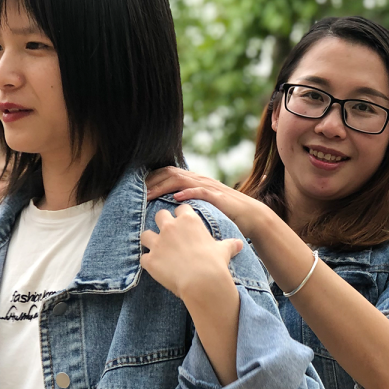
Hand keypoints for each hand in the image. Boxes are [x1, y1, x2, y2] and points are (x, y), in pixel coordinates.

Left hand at [140, 206, 243, 301]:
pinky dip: (148, 262)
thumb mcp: (224, 251)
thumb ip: (229, 245)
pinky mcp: (150, 260)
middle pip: (160, 215)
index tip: (183, 223)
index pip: (181, 208)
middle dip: (162, 223)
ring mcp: (158, 243)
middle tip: (168, 234)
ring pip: (145, 234)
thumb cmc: (215, 263)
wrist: (203, 282)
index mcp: (188, 220)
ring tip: (156, 248)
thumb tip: (239, 244)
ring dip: (150, 241)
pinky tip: (155, 267)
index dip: (182, 216)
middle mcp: (170, 227)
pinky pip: (143, 258)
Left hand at [146, 167, 269, 238]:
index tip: (138, 190)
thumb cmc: (227, 213)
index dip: (151, 179)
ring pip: (180, 179)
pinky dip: (188, 193)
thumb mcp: (203, 206)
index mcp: (195, 181)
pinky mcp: (218, 197)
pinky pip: (201, 191)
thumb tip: (168, 208)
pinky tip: (177, 198)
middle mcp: (200, 180)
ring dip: (162, 187)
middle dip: (151, 182)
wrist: (251, 216)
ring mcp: (208, 187)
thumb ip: (188, 203)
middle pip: (169, 173)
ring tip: (148, 196)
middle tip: (137, 193)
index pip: (168, 173)